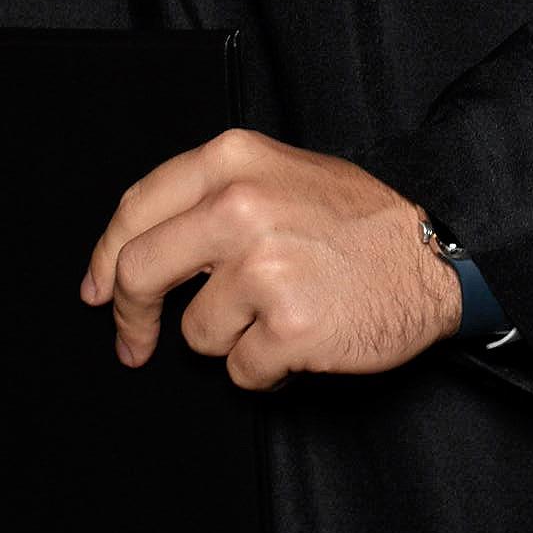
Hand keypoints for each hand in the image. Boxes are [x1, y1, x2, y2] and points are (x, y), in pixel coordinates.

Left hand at [79, 128, 462, 391]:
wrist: (437, 249)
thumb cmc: (357, 217)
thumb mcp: (277, 172)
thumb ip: (208, 198)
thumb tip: (131, 253)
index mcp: (231, 161)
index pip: (135, 210)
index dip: (104, 258)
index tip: (96, 291)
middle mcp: (239, 208)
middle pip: (139, 272)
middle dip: (131, 317)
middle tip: (135, 343)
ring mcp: (264, 268)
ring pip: (196, 332)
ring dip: (229, 339)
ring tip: (278, 315)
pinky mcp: (290, 327)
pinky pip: (242, 371)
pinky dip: (266, 369)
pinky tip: (299, 341)